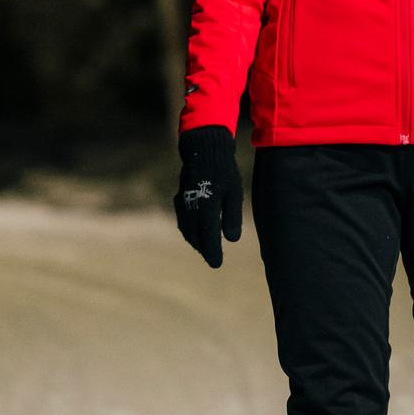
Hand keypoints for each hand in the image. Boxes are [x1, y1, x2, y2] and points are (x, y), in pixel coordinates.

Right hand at [174, 124, 244, 266]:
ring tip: (206, 249)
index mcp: (207, 206)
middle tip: (213, 260)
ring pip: (187, 229)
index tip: (217, 264)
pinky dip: (189, 230)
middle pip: (196, 236)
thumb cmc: (224, 170)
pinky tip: (196, 233)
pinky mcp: (180, 199)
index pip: (209, 236)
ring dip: (195, 241)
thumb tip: (232, 240)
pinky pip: (183, 220)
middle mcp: (191, 208)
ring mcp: (183, 203)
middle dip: (204, 249)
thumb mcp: (234, 192)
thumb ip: (232, 216)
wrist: (204, 149)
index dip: (212, 252)